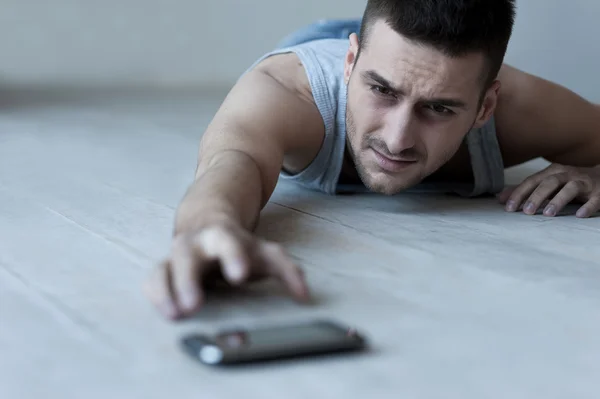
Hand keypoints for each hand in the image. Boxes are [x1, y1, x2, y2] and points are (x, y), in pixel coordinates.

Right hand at [144, 221, 309, 319]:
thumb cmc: (239, 245)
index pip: (228, 242)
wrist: (207, 220)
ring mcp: (176, 257)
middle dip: (189, 280)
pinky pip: (153, 280)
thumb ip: (287, 271)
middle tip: (193, 304)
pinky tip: (165, 312)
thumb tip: (304, 295)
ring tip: (176, 315)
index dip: (233, 256)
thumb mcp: (265, 253)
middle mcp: (196, 244)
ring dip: (166, 291)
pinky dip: (156, 295)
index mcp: (223, 236)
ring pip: (165, 268)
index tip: (239, 275)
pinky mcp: (164, 270)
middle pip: (188, 256)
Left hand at [498, 163, 599, 217]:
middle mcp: (567, 174)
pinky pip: (594, 199)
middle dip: (536, 196)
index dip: (519, 194)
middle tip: (525, 212)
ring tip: (547, 214)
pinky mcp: (599, 192)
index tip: (508, 208)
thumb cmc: (569, 182)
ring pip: (570, 188)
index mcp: (552, 171)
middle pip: (549, 182)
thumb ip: (525, 190)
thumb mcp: (547, 183)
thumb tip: (500, 199)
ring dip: (558, 200)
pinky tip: (579, 215)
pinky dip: (588, 207)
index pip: (532, 181)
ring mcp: (584, 182)